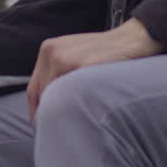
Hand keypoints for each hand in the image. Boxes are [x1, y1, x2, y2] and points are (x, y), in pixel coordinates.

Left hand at [27, 18, 162, 121]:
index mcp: (49, 49)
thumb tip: (46, 103)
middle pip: (41, 95)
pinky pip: (71, 95)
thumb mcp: (74, 56)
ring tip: (73, 120)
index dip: (36, 110)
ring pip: (54, 97)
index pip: (34, 89)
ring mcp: (66, 59)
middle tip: (59, 127)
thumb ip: (57, 73)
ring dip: (61, 111)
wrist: (132, 39)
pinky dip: (75, 106)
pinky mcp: (82, 66)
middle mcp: (53, 52)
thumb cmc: (106, 52)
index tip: (41, 124)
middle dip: (48, 112)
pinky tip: (84, 111)